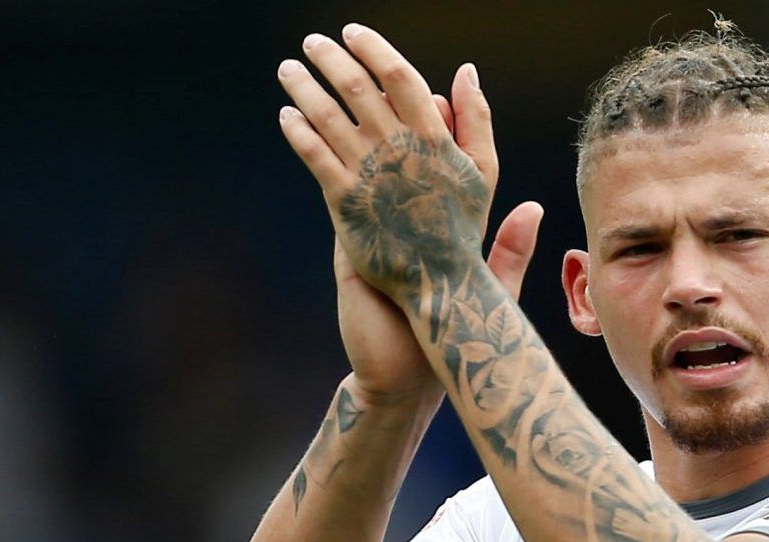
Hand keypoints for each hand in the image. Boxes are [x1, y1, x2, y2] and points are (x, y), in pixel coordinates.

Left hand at [278, 28, 529, 317]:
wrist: (439, 283)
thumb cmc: (461, 224)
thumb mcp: (482, 169)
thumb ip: (475, 117)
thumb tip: (466, 70)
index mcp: (432, 137)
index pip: (398, 75)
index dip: (373, 48)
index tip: (353, 32)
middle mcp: (397, 149)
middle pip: (355, 86)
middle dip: (329, 57)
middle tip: (312, 42)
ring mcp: (368, 174)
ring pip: (325, 115)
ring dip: (303, 86)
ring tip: (287, 70)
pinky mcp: (343, 201)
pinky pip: (313, 155)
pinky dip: (297, 130)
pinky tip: (286, 116)